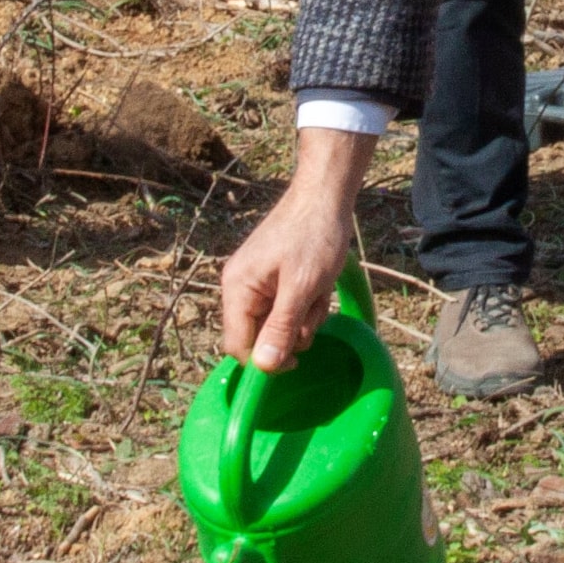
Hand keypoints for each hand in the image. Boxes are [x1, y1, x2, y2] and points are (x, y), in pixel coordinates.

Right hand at [220, 127, 374, 370]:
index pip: (238, 345)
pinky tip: (319, 284)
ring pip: (277, 323)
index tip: (297, 361)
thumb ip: (281, 328)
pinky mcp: (273, 277)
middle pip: (259, 336)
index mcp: (238, 288)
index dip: (265, 361)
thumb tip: (262, 366)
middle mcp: (239, 286)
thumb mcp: (302, 288)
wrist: (326, 195)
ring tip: (319, 289)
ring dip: (304, 316)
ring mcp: (256, 281)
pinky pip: (286, 306)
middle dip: (291, 331)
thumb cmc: (314, 237)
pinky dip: (306, 302)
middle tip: (313, 308)